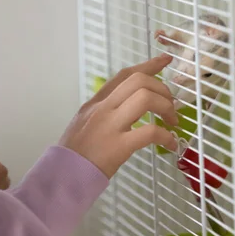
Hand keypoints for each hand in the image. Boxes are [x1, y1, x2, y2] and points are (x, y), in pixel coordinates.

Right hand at [58, 54, 178, 178]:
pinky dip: (167, 136)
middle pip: (138, 81)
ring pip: (145, 99)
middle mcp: (102, 108)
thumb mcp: (84, 122)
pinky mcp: (118, 146)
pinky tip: (171, 144)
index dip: (148, 65)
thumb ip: (104, 111)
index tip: (165, 60)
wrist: (62, 174)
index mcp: (95, 103)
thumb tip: (127, 106)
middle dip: (162, 89)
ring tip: (172, 122)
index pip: (124, 75)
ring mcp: (110, 126)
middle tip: (170, 106)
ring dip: (166, 107)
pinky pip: (150, 132)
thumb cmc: (74, 152)